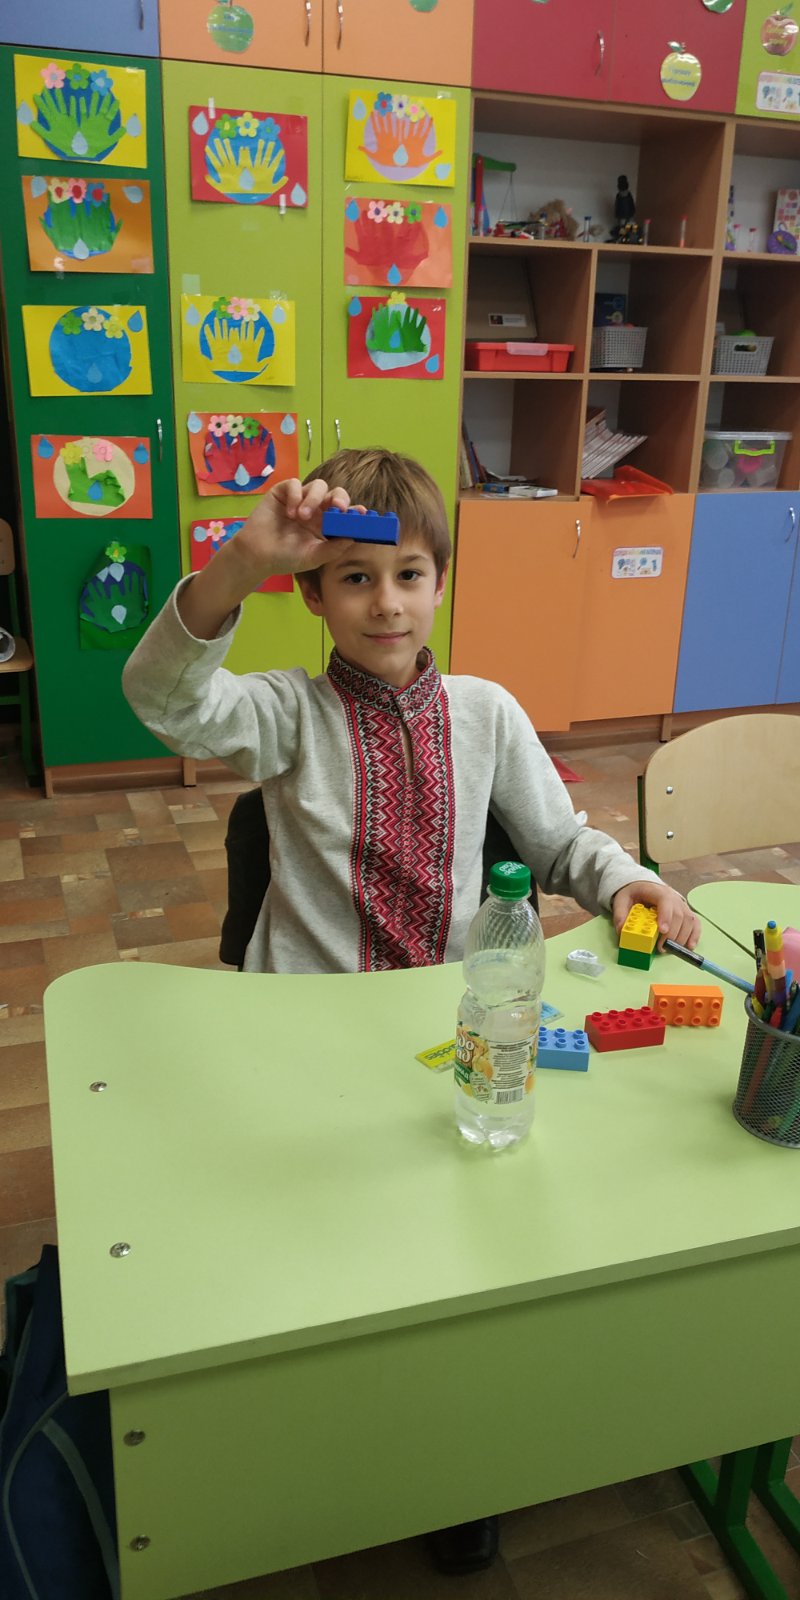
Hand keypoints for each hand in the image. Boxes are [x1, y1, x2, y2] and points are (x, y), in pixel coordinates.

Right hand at [178, 479, 360, 640]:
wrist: (257, 556)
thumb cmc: (286, 558)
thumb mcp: (313, 557)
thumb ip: (333, 549)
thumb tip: (354, 537)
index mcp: (327, 524)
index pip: (345, 512)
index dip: (354, 510)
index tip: (360, 513)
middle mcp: (317, 509)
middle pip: (336, 493)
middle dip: (340, 497)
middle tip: (337, 507)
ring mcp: (300, 499)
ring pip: (318, 485)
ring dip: (313, 499)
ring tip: (302, 517)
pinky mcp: (283, 492)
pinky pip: (294, 484)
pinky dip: (295, 495)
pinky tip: (290, 513)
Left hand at [611, 881, 700, 951]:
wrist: (642, 886)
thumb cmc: (633, 893)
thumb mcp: (621, 900)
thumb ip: (620, 914)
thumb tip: (622, 930)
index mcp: (657, 891)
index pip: (665, 901)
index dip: (666, 916)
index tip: (662, 930)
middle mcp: (673, 897)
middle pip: (678, 914)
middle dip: (672, 933)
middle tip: (661, 947)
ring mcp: (681, 905)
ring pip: (688, 920)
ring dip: (682, 937)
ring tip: (670, 948)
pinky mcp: (685, 913)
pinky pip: (695, 923)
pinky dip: (694, 935)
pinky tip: (689, 946)